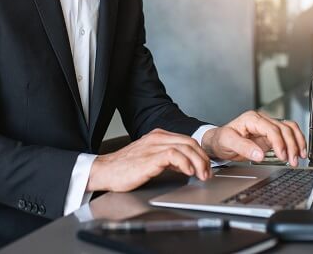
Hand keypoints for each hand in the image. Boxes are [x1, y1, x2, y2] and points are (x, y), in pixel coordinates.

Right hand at [87, 128, 211, 192]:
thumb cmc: (124, 168)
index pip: (188, 140)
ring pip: (186, 147)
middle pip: (190, 142)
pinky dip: (185, 163)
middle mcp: (157, 138)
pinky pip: (174, 155)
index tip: (206, 167)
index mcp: (158, 136)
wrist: (104, 171)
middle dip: (204, 158)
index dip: (200, 154)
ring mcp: (154, 146)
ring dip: (199, 162)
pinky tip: (188, 172)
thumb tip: (187, 166)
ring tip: (202, 175)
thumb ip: (168, 160)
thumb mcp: (150, 160)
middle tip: (207, 173)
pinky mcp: (150, 157)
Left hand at [201, 111, 306, 166]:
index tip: (283, 156)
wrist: (219, 141)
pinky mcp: (271, 135)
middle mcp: (261, 120)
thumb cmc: (221, 139)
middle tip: (292, 161)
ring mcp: (267, 127)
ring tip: (299, 157)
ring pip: (289, 129)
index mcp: (251, 119)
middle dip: (291, 145)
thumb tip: (260, 154)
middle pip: (284, 128)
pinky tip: (298, 151)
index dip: (279, 142)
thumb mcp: (228, 142)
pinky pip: (288, 134)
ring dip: (297, 142)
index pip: (271, 129)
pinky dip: (296, 141)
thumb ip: (243, 148)